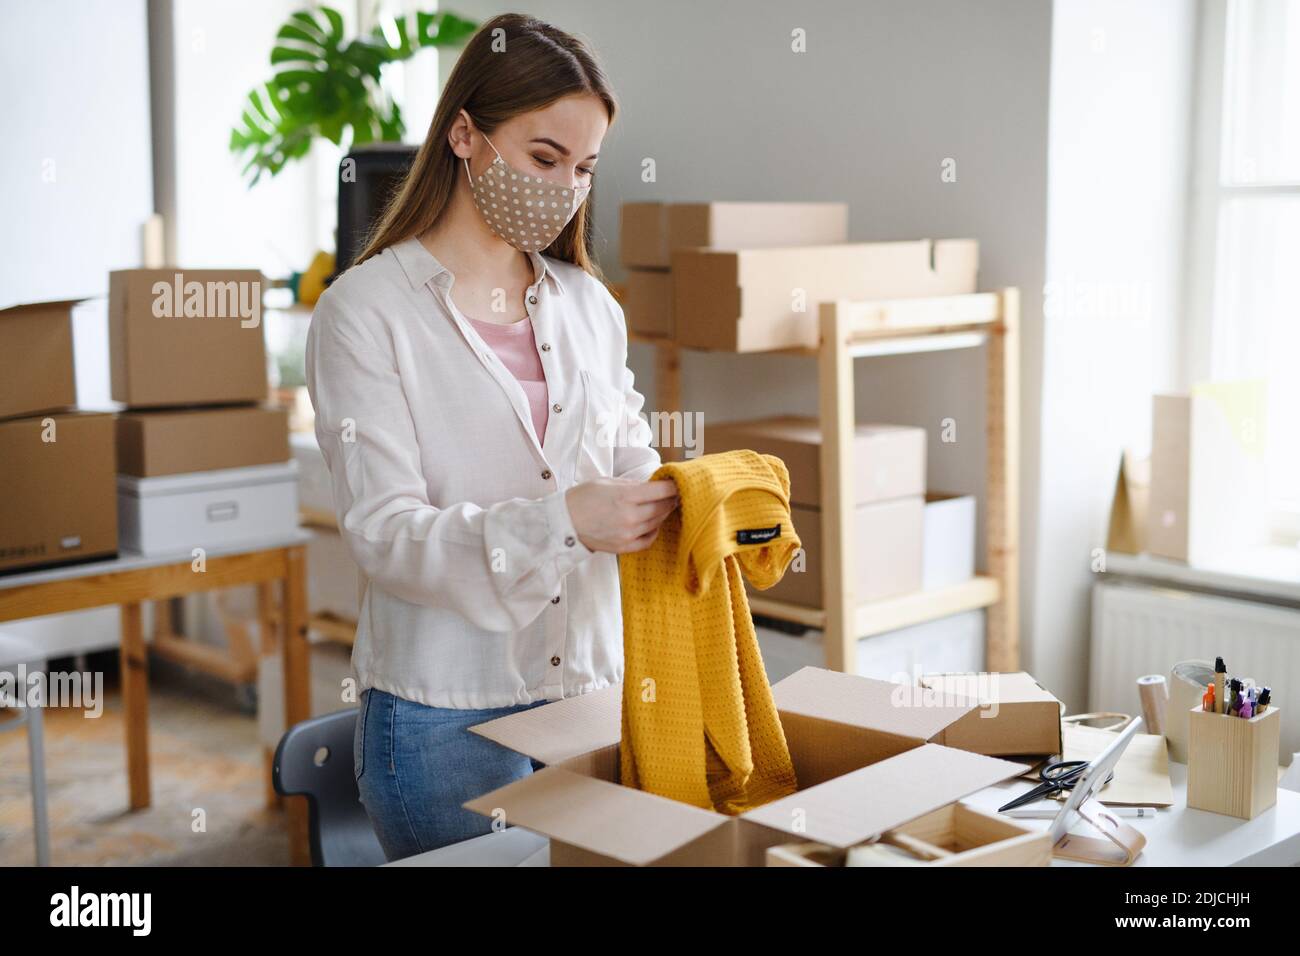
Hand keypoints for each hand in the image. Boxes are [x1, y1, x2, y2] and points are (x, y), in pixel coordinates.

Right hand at [564, 477, 678, 553]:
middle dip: (671, 499)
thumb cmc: (582, 498)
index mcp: (625, 496)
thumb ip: (632, 484)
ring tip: (664, 506)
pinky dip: (654, 531)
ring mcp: (628, 534)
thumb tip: (652, 485)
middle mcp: (630, 516)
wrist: (563, 522)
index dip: (673, 486)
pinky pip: (648, 540)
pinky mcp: (624, 547)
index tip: (677, 483)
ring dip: (663, 514)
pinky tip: (652, 523)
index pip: (661, 491)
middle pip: (663, 507)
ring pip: (657, 523)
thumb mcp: (607, 482)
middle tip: (675, 494)